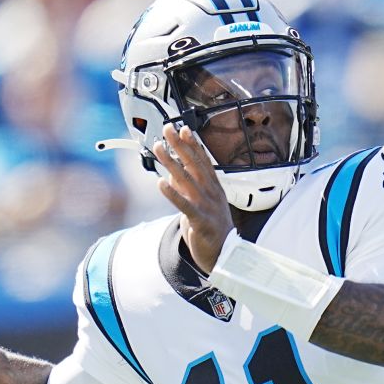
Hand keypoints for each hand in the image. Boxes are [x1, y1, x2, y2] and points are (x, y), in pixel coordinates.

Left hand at [152, 123, 233, 271]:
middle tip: (167, 130)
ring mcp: (207, 206)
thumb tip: (172, 171)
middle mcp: (211, 193)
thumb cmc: (211, 227)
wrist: (225, 255)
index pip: (203, 161)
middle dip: (180, 146)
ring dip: (171, 162)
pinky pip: (184, 205)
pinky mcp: (200, 221)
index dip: (193, 144)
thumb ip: (187, 187)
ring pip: (187, 180)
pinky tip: (161, 183)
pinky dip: (172, 193)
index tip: (182, 129)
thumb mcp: (201, 203)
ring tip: (159, 148)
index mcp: (213, 187)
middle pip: (194, 164)